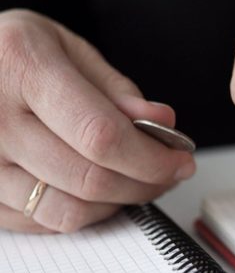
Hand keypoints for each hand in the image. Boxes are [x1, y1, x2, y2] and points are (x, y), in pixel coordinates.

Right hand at [0, 10, 195, 232]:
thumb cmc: (13, 55)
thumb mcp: (65, 48)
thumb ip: (115, 89)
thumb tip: (163, 124)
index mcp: (22, 68)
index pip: (102, 135)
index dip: (152, 158)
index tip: (180, 160)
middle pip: (91, 179)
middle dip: (145, 183)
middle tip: (167, 173)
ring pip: (70, 211)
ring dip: (117, 203)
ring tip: (134, 181)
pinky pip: (45, 223)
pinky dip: (83, 213)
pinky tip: (95, 190)